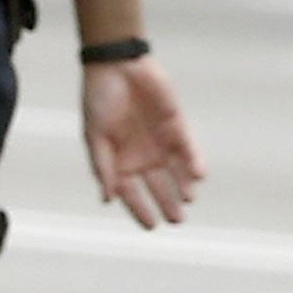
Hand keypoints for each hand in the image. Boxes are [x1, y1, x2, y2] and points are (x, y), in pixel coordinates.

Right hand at [84, 54, 201, 229]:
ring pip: (177, 172)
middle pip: (158, 186)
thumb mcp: (95, 136)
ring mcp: (161, 142)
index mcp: (118, 160)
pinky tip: (197, 176)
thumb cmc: (100, 99)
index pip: (131, 192)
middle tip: (177, 220)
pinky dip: (193, 163)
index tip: (151, 226)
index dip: (140, 209)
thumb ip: (102, 167)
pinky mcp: (177, 127)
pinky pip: (188, 149)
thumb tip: (107, 199)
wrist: (118, 66)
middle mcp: (141, 155)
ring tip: (187, 200)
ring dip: (183, 186)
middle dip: (168, 203)